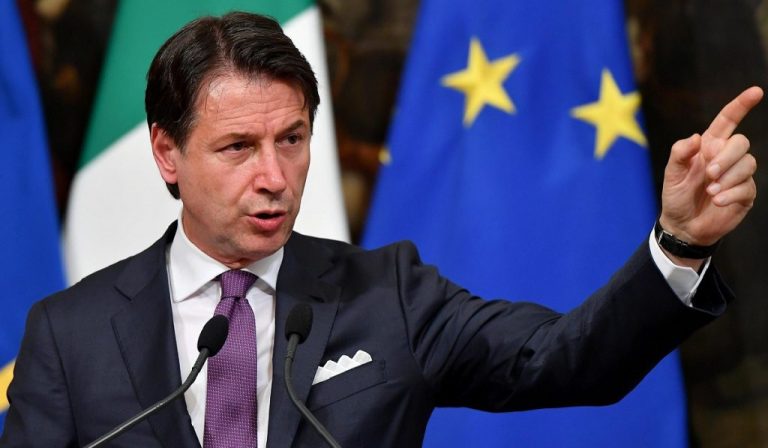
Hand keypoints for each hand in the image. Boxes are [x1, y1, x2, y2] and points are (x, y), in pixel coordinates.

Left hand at [660, 86, 762, 258]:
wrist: (682, 226)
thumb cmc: (676, 196)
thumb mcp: (672, 173)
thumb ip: (680, 153)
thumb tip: (697, 137)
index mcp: (708, 146)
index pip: (728, 121)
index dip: (741, 105)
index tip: (756, 92)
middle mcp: (726, 157)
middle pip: (741, 142)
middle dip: (727, 156)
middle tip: (709, 173)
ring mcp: (738, 175)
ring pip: (748, 163)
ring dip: (728, 177)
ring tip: (710, 192)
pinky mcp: (745, 194)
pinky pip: (747, 186)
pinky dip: (731, 193)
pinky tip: (717, 200)